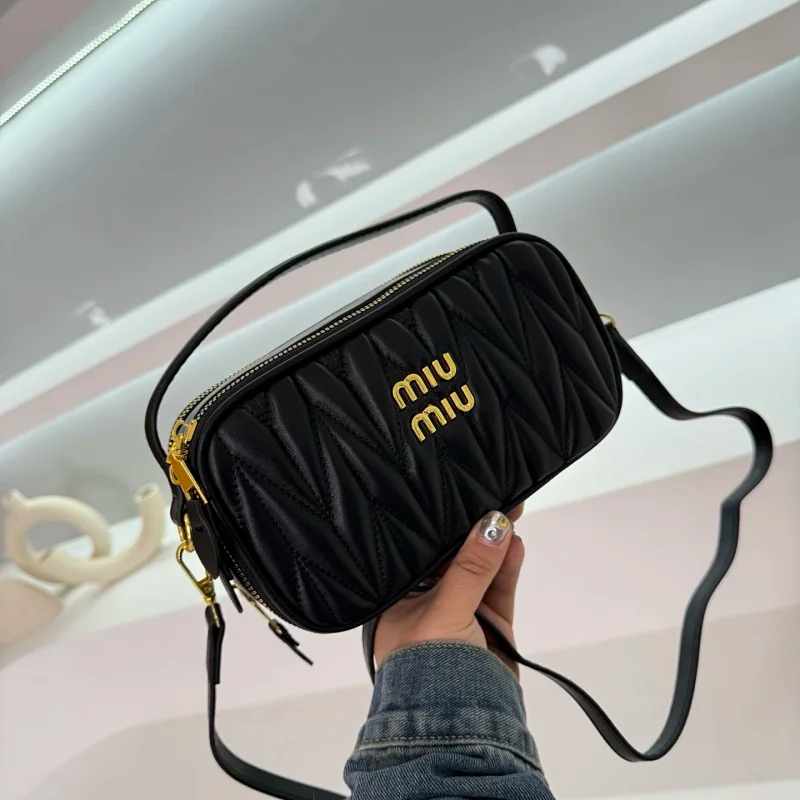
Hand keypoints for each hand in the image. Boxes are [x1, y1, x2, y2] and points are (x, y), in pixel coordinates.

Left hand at [374, 505, 524, 675]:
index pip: (423, 552)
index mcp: (400, 598)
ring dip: (496, 546)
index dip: (445, 526)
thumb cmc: (427, 671)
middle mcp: (428, 604)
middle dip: (477, 531)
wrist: (458, 728)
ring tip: (511, 515)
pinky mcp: (490, 628)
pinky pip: (500, 590)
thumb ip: (471, 569)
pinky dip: (508, 569)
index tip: (465, 498)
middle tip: (498, 498)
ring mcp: (461, 615)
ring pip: (482, 571)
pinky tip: (515, 546)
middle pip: (457, 558)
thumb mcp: (445, 610)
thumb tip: (492, 525)